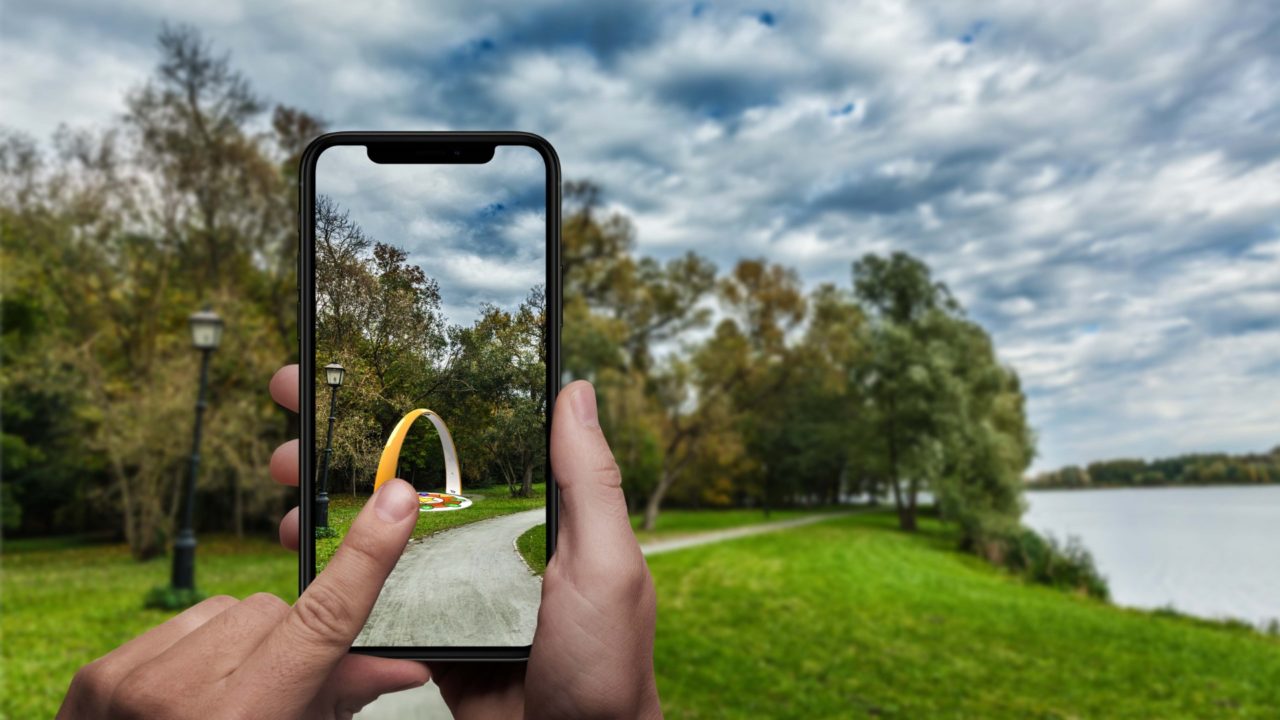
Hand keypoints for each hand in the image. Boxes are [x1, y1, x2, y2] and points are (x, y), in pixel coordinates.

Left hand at [58, 428, 431, 717]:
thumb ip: (342, 702)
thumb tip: (406, 665)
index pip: (322, 622)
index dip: (366, 558)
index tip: (395, 501)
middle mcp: (181, 698)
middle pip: (278, 613)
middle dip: (292, 643)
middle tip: (282, 695)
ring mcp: (132, 682)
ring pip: (231, 609)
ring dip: (244, 643)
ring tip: (229, 699)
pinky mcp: (100, 673)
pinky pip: (182, 621)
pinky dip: (198, 649)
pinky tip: (190, 693)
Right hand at [270, 365, 662, 718]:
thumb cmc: (604, 666)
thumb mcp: (606, 564)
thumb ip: (588, 482)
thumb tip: (576, 390)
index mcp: (535, 517)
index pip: (470, 444)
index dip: (417, 404)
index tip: (363, 368)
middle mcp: (491, 545)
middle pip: (411, 482)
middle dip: (350, 445)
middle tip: (297, 412)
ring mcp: (454, 592)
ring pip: (380, 535)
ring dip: (330, 502)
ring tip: (286, 479)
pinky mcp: (426, 637)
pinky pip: (373, 599)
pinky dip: (336, 575)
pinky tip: (303, 551)